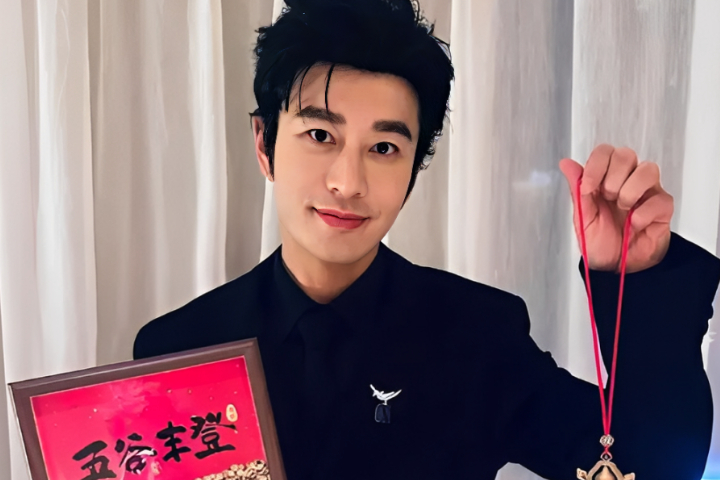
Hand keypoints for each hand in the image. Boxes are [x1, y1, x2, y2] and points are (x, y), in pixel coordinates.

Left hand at [559, 144, 672, 272]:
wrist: (616, 267)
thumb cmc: (601, 240)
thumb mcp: (583, 217)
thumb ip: (577, 190)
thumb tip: (566, 163)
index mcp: (606, 178)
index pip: (605, 152)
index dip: (596, 165)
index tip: (587, 187)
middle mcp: (628, 180)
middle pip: (626, 155)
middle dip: (612, 178)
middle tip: (607, 198)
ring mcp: (648, 191)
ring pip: (648, 169)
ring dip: (629, 190)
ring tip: (622, 209)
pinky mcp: (663, 207)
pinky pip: (659, 198)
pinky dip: (643, 212)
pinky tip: (634, 224)